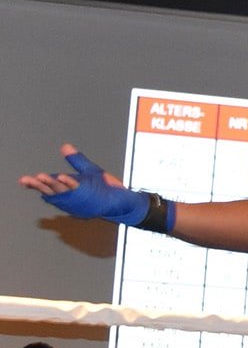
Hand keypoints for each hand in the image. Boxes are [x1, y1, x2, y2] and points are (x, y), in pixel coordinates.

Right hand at [21, 145, 146, 222]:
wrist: (123, 200)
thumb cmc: (106, 188)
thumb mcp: (90, 171)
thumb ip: (77, 160)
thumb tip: (65, 146)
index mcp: (69, 188)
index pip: (49, 185)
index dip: (36, 183)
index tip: (24, 180)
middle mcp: (73, 195)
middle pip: (53, 190)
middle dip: (41, 184)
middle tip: (29, 179)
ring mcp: (81, 198)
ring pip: (63, 191)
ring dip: (53, 184)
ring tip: (42, 176)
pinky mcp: (90, 199)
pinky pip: (78, 191)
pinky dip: (70, 184)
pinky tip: (64, 177)